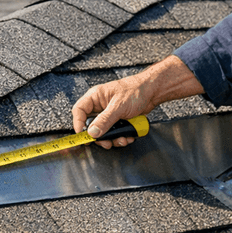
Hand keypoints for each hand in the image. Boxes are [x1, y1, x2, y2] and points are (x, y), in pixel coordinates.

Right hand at [71, 55, 203, 148]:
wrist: (153, 92)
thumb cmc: (136, 90)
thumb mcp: (118, 106)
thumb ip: (105, 120)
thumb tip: (92, 132)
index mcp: (95, 97)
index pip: (79, 110)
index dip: (78, 123)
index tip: (83, 135)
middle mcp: (100, 106)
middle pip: (91, 125)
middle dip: (100, 136)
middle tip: (106, 142)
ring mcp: (109, 114)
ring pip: (104, 131)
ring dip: (112, 138)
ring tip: (121, 139)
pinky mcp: (118, 120)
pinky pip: (114, 132)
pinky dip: (120, 137)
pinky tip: (128, 136)